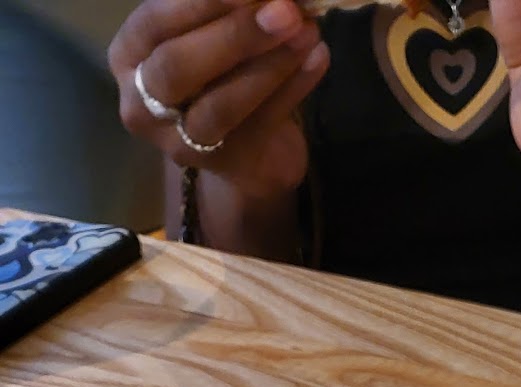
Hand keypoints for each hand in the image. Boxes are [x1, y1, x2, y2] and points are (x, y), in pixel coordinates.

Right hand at [110, 0, 329, 200]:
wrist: (250, 150)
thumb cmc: (220, 71)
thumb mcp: (207, 29)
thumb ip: (224, 6)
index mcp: (130, 54)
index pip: (154, 21)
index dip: (198, 2)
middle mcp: (144, 102)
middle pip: (178, 67)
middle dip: (233, 34)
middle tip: (284, 8)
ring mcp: (183, 142)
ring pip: (222, 104)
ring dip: (269, 63)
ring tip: (307, 30)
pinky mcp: (229, 165)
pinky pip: (264, 123)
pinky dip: (294, 87)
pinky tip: (318, 57)